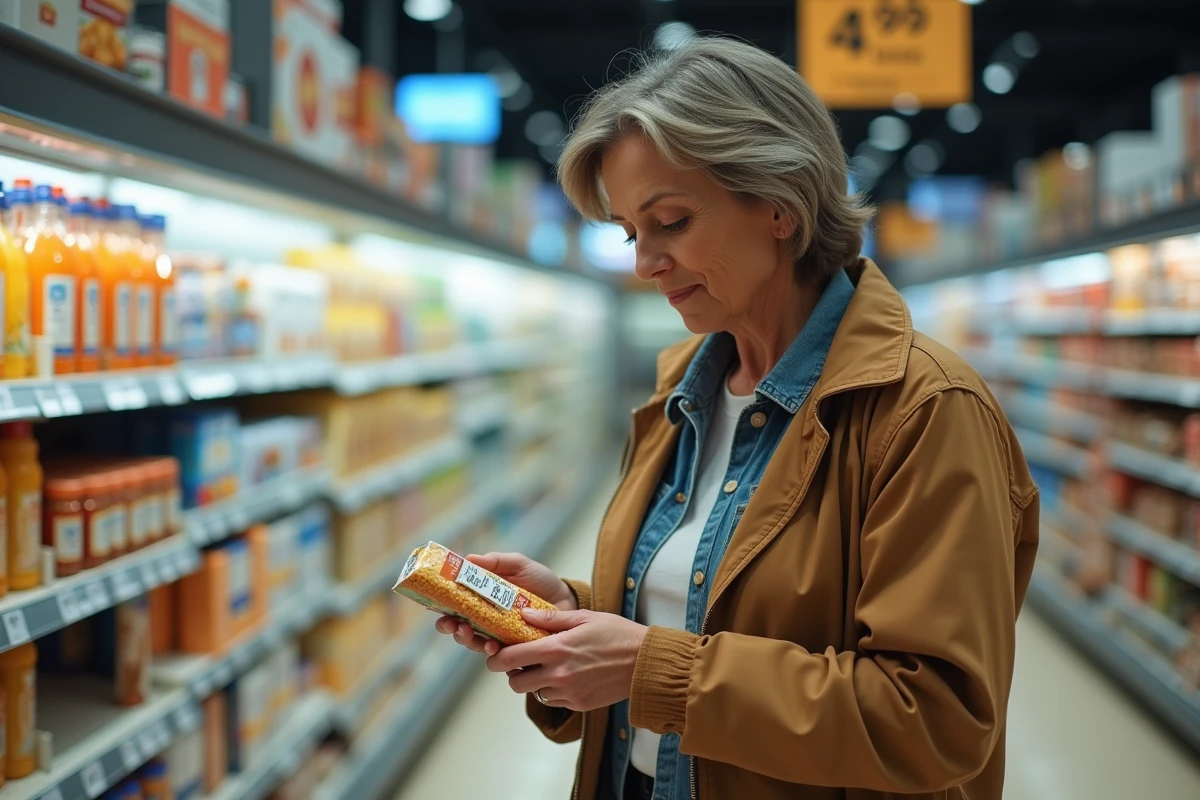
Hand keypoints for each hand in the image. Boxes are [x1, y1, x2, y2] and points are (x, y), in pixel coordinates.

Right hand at [434, 552, 577, 656]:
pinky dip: (492, 652)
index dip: (442, 608)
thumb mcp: (519, 565)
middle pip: (459, 627)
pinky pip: (499, 656)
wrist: (568, 600)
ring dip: (467, 640)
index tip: (438, 608)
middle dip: (450, 627)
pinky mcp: (514, 649)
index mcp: (483, 598)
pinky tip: (494, 647)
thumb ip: (496, 562)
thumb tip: (469, 559)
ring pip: (475, 643)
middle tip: (451, 624)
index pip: (455, 605)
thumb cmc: (541, 582)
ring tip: (468, 634)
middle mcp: (487, 619)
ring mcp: (499, 636)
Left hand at [486, 607, 647, 711]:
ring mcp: (568, 692)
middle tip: (521, 662)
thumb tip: (524, 615)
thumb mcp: (584, 617)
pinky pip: (554, 700)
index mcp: (556, 649)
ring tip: (548, 667)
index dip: (496, 658)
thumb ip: (551, 619)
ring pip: (534, 693)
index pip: (510, 658)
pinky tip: (566, 676)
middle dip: (513, 673)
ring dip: (535, 682)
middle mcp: (558, 674)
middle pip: (516, 683)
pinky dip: (553, 690)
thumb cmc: (617, 634)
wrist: (646, 663)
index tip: (495, 655)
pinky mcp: (578, 705)